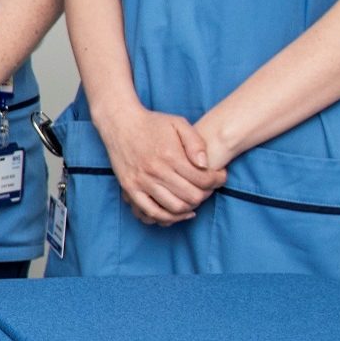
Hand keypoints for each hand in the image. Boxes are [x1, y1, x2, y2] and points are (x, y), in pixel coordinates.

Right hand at [101, 104, 222, 224]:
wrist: (120, 123)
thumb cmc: (152, 123)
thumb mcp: (178, 123)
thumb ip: (196, 143)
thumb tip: (206, 165)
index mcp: (170, 156)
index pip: (203, 180)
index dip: (218, 180)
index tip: (219, 176)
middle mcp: (156, 171)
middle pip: (192, 196)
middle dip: (207, 194)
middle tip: (208, 187)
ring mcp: (141, 182)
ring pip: (175, 207)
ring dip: (191, 206)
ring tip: (195, 197)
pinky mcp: (130, 188)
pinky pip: (152, 212)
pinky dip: (168, 217)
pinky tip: (179, 212)